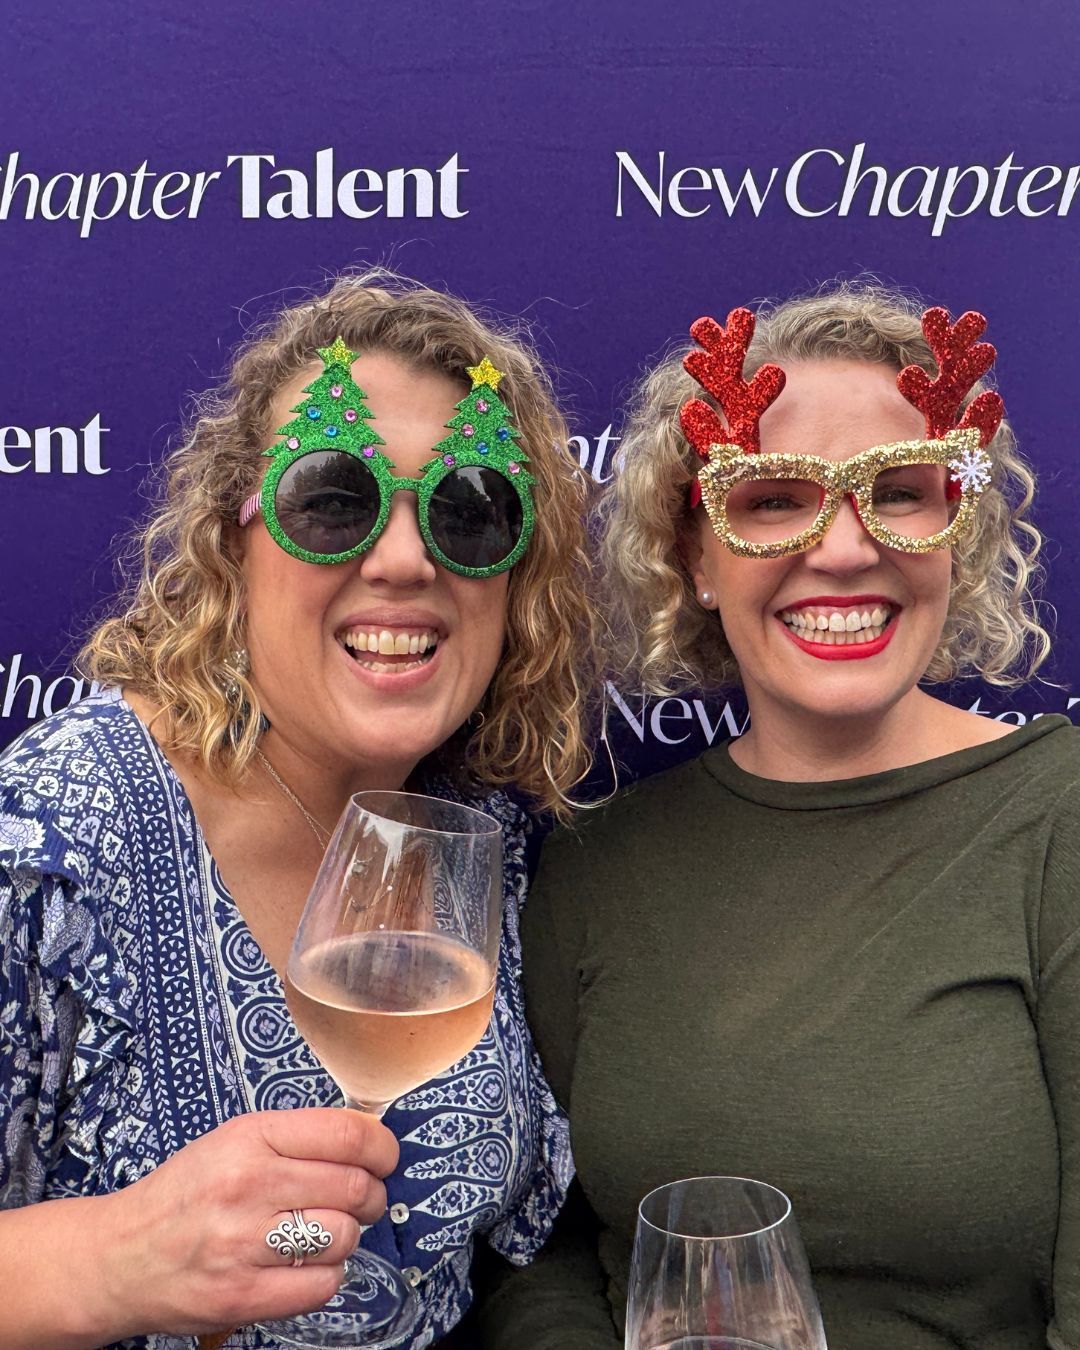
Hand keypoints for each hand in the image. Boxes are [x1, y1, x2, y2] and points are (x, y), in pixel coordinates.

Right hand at [91, 1108, 397, 1339]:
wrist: (118, 1257)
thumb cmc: (184, 1195)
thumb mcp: (233, 1141)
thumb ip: (297, 1139)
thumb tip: (368, 1141)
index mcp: (250, 1137)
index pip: (348, 1134)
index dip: (382, 1148)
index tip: (385, 1157)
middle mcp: (248, 1185)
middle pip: (353, 1186)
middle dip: (370, 1195)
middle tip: (360, 1200)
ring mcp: (243, 1244)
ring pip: (344, 1236)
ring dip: (346, 1236)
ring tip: (322, 1233)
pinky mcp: (241, 1297)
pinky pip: (323, 1284)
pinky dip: (326, 1275)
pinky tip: (305, 1265)